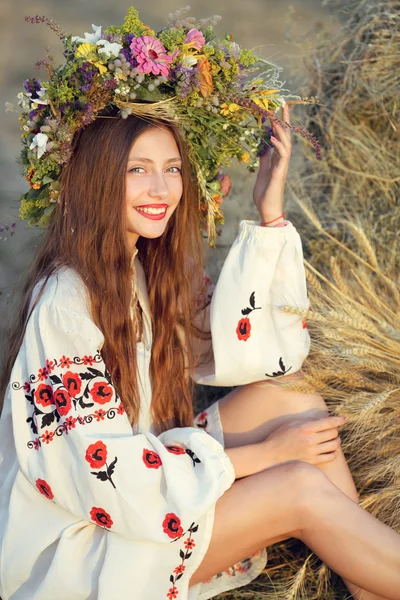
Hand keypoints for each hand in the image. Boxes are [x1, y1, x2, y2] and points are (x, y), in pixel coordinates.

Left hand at [252, 105, 291, 222]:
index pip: (279, 137)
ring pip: (286, 144)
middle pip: (286, 136)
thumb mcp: (262, 172)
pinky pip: (282, 157)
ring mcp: (282, 167)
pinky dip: (278, 147)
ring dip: (281, 131)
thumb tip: (264, 147)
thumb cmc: (265, 193)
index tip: (276, 109)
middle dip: (285, 121)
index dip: (279, 123)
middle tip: (282, 104)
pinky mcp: (279, 174)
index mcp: (277, 159)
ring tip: (275, 118)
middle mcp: (282, 161)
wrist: (267, 209)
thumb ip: (264, 159)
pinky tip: (272, 138)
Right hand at [262, 415, 345, 465]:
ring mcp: (312, 452)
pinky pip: (330, 457)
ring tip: (333, 439)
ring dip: (337, 441)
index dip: (338, 420)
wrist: (271, 455)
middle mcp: (310, 440)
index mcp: (305, 428)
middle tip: (333, 429)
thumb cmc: (280, 437)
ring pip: (334, 445)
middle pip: (333, 433)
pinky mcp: (313, 461)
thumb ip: (307, 421)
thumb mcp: (292, 423)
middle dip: (336, 430)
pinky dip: (334, 452)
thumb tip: (322, 420)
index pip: (328, 423)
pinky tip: (331, 449)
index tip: (344, 419)